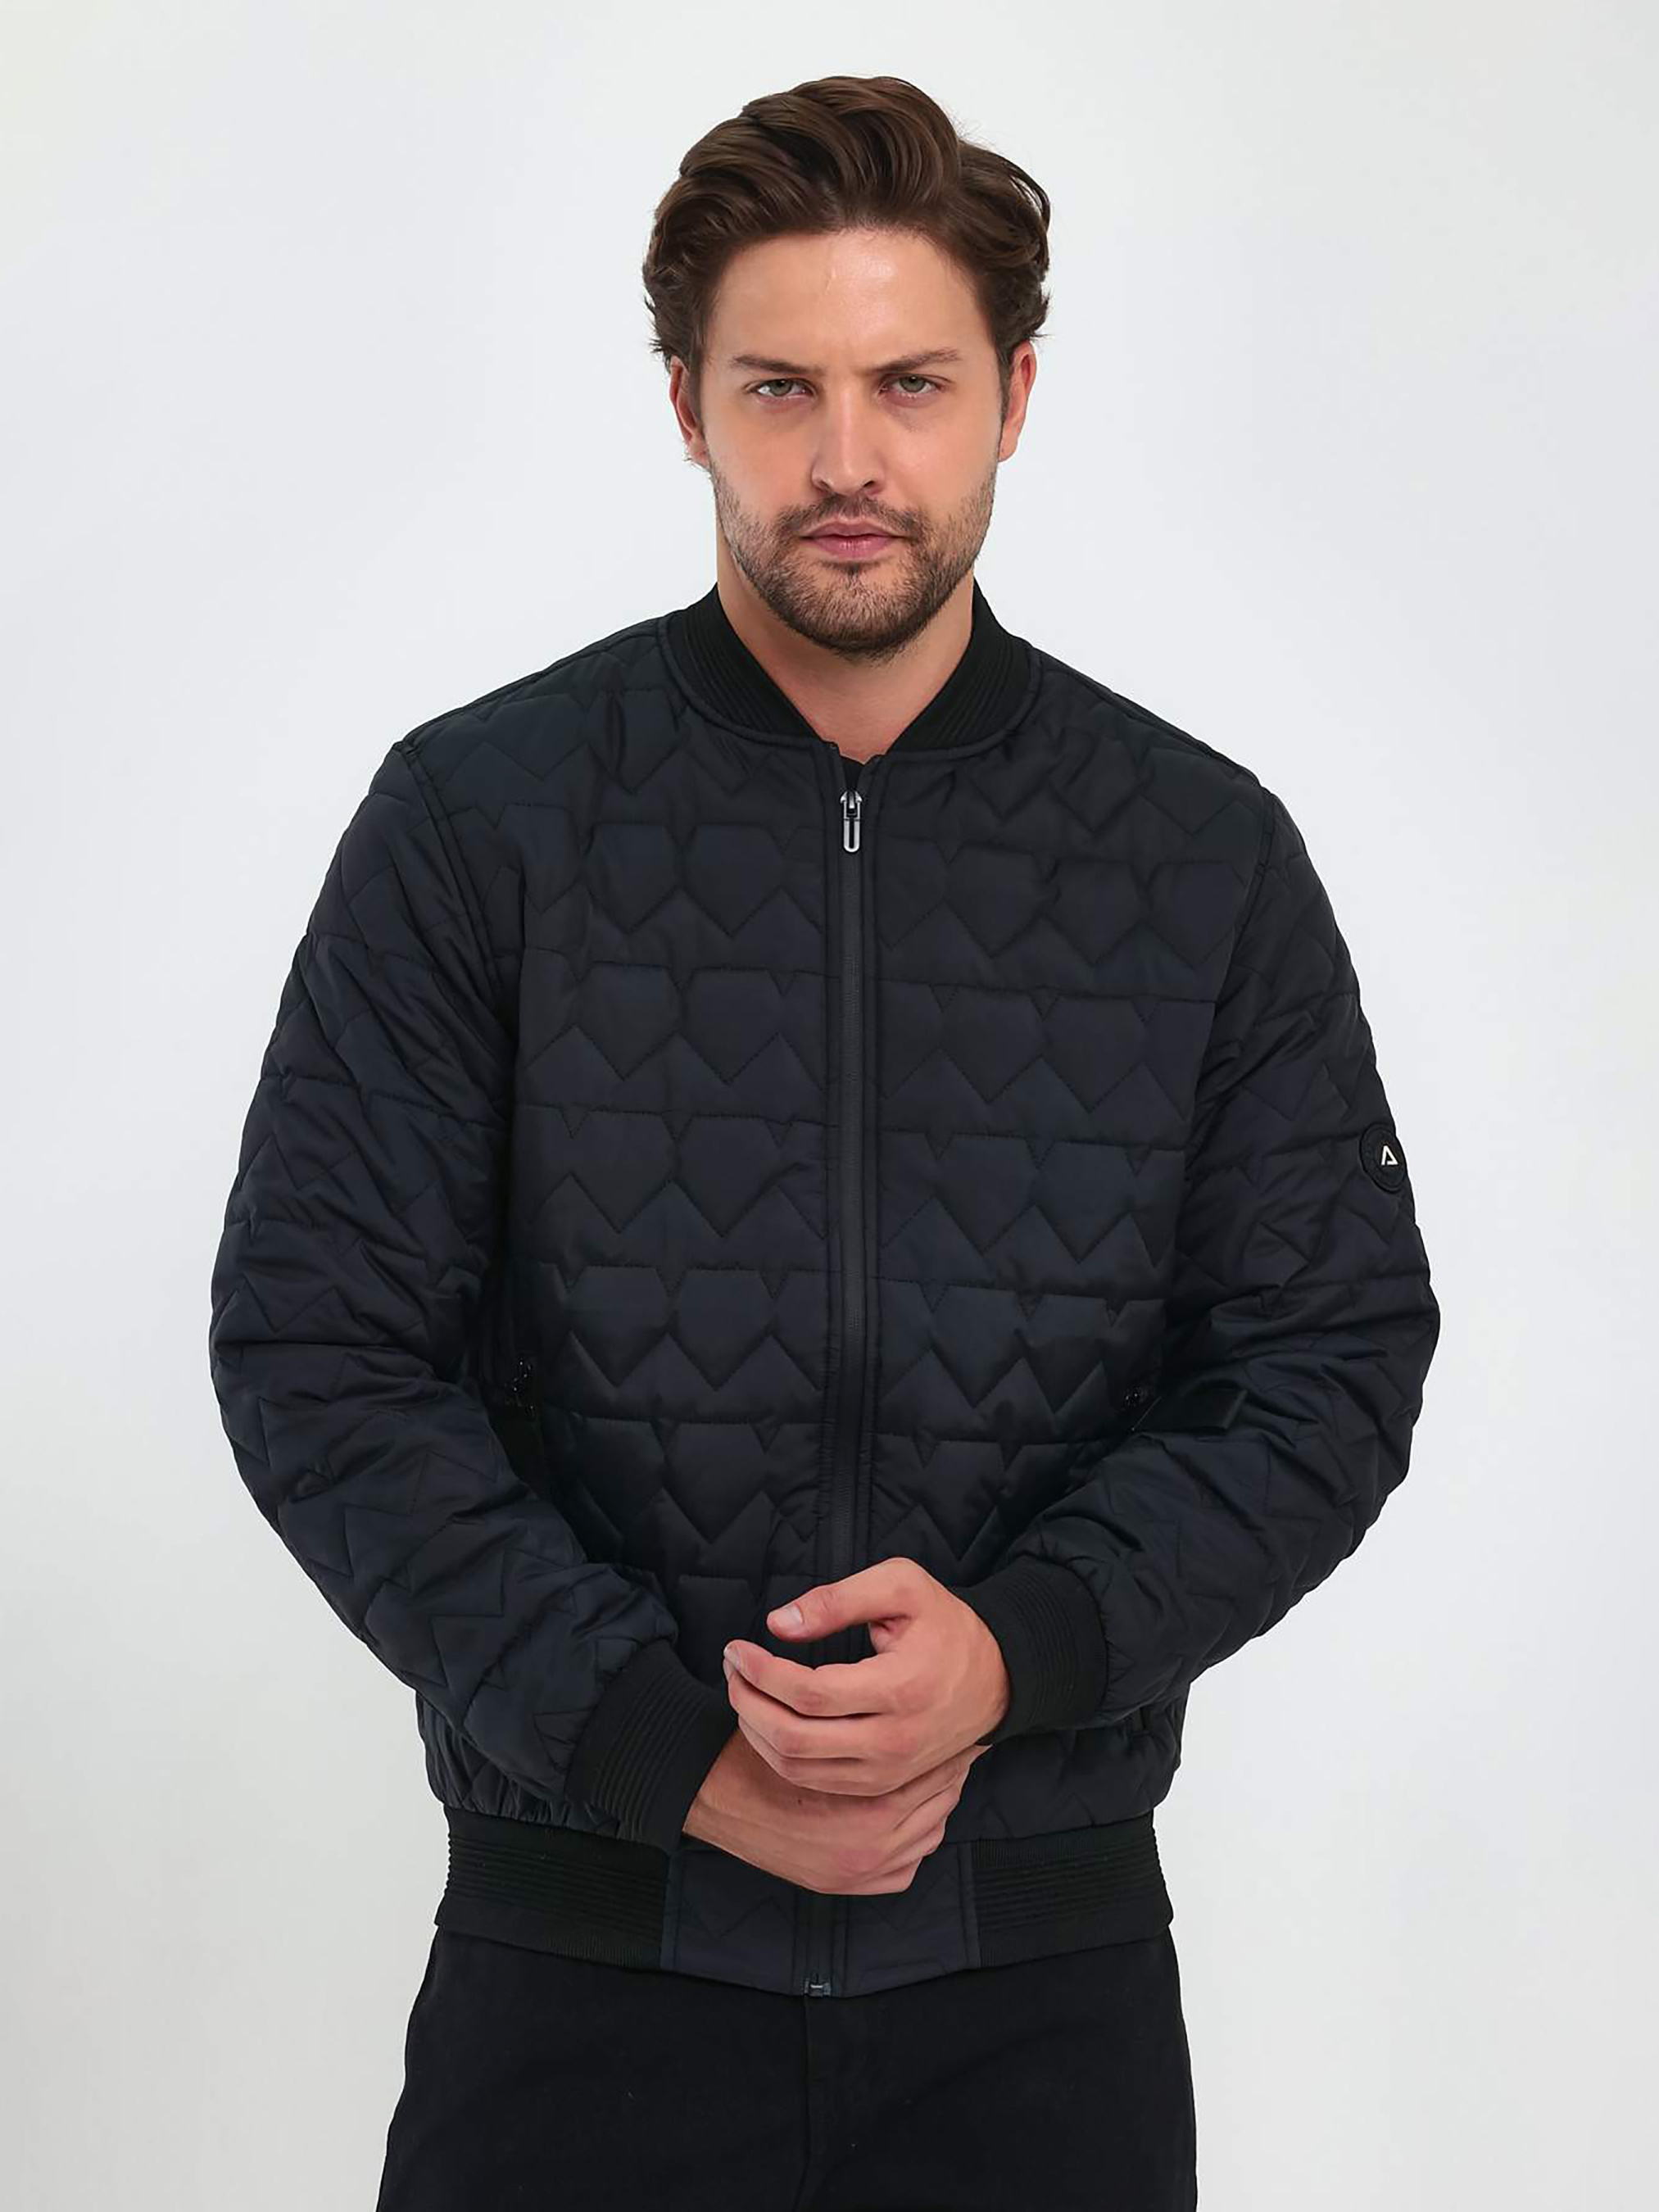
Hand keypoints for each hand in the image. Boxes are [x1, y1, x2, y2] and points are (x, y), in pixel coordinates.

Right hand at [683, 1726, 989, 1894]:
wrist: (717, 1796)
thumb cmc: (767, 1755)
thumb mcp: (817, 1729)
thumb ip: (863, 1725)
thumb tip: (917, 1706)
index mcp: (870, 1808)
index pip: (935, 1772)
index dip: (948, 1744)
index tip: (961, 1727)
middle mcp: (873, 1848)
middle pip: (939, 1805)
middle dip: (948, 1772)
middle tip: (959, 1746)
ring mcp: (861, 1871)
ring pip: (929, 1834)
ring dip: (935, 1804)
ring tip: (938, 1774)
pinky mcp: (846, 1885)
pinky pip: (904, 1870)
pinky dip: (913, 1843)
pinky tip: (912, 1817)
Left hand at [719, 1557, 1010, 1795]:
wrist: (997, 1679)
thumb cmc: (944, 1624)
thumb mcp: (901, 1586)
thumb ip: (837, 1599)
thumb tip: (778, 1624)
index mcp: (899, 1688)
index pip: (808, 1694)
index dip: (760, 1672)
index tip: (736, 1649)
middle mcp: (893, 1740)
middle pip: (794, 1739)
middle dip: (747, 1703)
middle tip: (731, 1668)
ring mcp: (887, 1770)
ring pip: (799, 1769)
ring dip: (757, 1731)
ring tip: (742, 1690)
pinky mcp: (882, 1784)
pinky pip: (816, 1782)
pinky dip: (781, 1755)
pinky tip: (769, 1720)